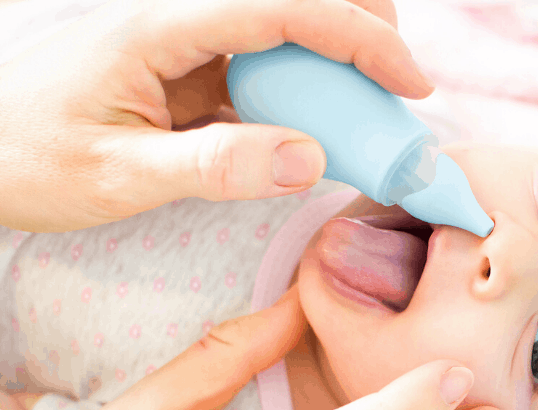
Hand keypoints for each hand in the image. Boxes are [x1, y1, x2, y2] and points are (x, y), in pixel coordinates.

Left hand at [0, 0, 433, 231]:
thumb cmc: (25, 159)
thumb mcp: (116, 175)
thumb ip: (213, 167)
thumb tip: (311, 159)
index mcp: (158, 24)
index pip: (282, 7)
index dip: (360, 38)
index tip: (410, 83)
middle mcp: (178, 18)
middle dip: (361, 22)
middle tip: (399, 82)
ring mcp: (184, 41)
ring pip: (283, 24)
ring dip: (336, 54)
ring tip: (370, 104)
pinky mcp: (186, 68)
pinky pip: (263, 64)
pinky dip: (305, 88)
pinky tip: (317, 125)